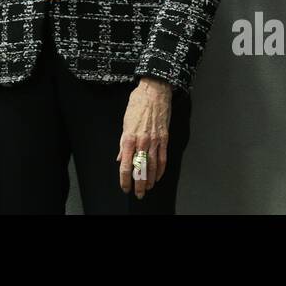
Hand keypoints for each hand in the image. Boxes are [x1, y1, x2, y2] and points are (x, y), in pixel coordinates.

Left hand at [116, 77, 172, 198]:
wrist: (154, 91)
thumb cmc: (137, 103)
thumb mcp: (125, 121)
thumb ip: (123, 142)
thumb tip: (120, 157)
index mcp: (129, 137)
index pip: (126, 164)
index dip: (125, 179)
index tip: (125, 187)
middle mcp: (142, 141)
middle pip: (140, 169)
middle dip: (139, 184)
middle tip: (138, 194)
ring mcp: (155, 140)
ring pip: (152, 166)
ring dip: (150, 180)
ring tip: (148, 189)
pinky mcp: (164, 138)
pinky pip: (163, 158)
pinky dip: (160, 170)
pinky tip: (157, 176)